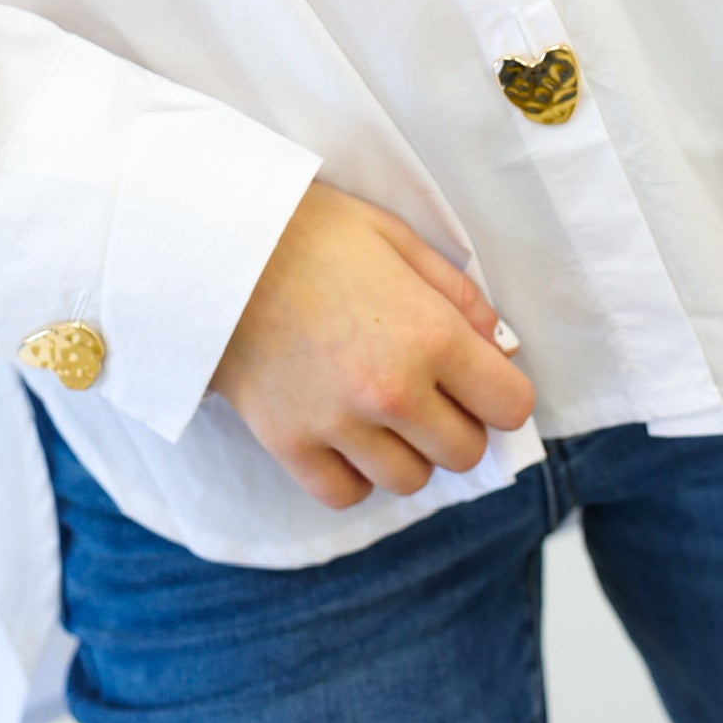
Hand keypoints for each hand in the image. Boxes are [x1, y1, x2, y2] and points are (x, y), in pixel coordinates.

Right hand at [210, 181, 536, 510]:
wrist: (212, 246)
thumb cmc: (304, 229)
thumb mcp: (393, 236)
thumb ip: (456, 292)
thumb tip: (498, 343)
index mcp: (429, 334)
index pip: (510, 406)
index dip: (501, 392)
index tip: (479, 378)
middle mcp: (392, 391)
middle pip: (464, 452)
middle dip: (457, 423)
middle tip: (428, 391)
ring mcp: (338, 424)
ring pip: (410, 480)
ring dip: (407, 451)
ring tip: (381, 412)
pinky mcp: (289, 445)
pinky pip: (346, 493)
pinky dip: (354, 474)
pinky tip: (344, 436)